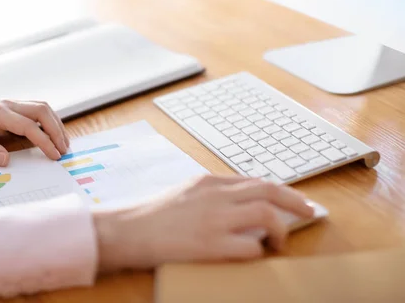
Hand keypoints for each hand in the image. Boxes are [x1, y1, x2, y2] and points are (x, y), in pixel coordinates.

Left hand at [0, 93, 69, 165]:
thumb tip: (6, 160)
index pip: (27, 125)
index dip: (43, 140)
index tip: (54, 155)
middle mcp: (7, 104)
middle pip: (41, 110)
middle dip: (56, 130)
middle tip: (64, 150)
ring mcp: (12, 103)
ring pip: (42, 107)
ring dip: (56, 124)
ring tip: (64, 144)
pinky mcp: (15, 106)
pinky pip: (38, 110)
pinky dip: (50, 121)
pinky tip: (54, 135)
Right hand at [93, 175, 313, 271]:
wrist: (126, 230)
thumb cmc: (152, 215)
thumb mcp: (184, 193)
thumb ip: (212, 195)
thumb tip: (240, 204)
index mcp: (209, 182)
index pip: (255, 181)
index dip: (281, 192)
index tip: (295, 201)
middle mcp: (215, 195)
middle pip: (269, 190)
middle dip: (296, 201)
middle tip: (310, 213)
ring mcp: (214, 219)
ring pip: (266, 214)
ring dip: (280, 230)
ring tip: (279, 243)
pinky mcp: (210, 244)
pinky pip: (250, 246)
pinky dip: (257, 251)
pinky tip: (252, 255)